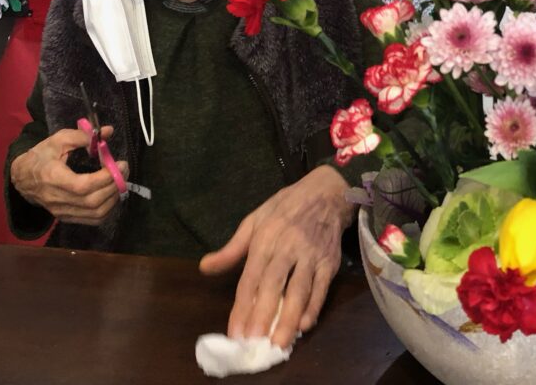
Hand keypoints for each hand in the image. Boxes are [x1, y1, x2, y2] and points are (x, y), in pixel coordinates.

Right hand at [10, 125, 128, 225]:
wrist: (22, 177)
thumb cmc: (42, 156)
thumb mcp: (59, 139)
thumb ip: (84, 136)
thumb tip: (109, 132)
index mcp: (52, 177)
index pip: (82, 186)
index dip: (105, 178)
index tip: (120, 164)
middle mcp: (56, 199)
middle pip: (92, 201)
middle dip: (114, 185)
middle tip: (124, 170)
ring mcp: (61, 211)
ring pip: (95, 213)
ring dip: (114, 197)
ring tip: (120, 180)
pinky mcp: (65, 217)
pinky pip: (92, 220)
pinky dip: (108, 209)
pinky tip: (112, 194)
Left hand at [199, 165, 354, 347]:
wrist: (326, 192)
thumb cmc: (285, 208)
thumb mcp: (254, 220)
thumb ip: (232, 248)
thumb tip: (205, 267)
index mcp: (265, 238)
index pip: (251, 278)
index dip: (242, 306)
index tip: (235, 333)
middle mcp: (288, 247)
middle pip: (274, 285)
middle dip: (263, 315)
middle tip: (254, 342)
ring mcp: (311, 255)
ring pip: (299, 289)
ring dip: (289, 317)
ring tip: (280, 343)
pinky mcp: (330, 261)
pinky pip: (322, 287)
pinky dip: (314, 306)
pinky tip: (305, 325)